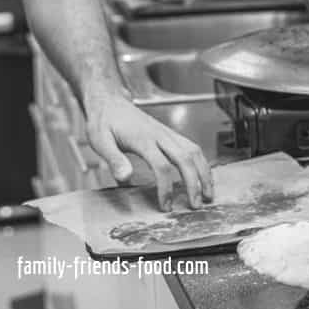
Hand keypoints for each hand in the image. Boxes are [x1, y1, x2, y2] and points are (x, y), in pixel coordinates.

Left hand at [85, 91, 213, 211]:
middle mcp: (159, 134)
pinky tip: (203, 176)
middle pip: (185, 158)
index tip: (166, 207)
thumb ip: (113, 159)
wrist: (109, 101)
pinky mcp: (169, 133)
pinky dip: (201, 162)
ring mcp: (166, 133)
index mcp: (142, 138)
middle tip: (196, 206)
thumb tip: (125, 178)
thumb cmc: (104, 121)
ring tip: (208, 194)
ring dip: (204, 173)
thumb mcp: (99, 140)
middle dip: (194, 183)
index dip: (166, 188)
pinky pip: (192, 147)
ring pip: (194, 151)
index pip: (161, 166)